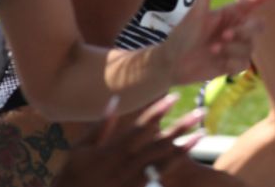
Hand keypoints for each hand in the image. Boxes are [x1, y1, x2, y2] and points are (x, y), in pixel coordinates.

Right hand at [51, 94, 203, 186]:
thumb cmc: (71, 176)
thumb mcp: (79, 150)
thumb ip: (100, 126)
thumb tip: (115, 100)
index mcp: (111, 150)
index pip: (140, 128)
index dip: (158, 111)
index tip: (175, 97)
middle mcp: (125, 163)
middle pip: (158, 142)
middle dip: (180, 126)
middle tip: (202, 111)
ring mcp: (132, 178)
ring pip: (163, 160)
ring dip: (184, 145)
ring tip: (204, 131)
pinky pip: (159, 175)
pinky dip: (175, 162)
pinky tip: (188, 152)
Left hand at [165, 0, 274, 84]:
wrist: (171, 64)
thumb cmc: (181, 35)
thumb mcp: (195, 12)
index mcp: (232, 12)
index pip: (259, 0)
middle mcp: (238, 28)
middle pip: (259, 25)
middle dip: (244, 32)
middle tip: (224, 37)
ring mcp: (237, 46)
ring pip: (251, 46)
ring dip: (231, 48)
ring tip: (213, 49)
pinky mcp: (233, 64)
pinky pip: (243, 63)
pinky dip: (229, 62)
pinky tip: (216, 61)